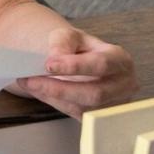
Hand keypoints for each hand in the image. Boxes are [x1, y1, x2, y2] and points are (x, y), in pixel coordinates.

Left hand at [15, 27, 137, 118]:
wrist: (81, 63)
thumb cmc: (78, 49)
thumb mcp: (70, 36)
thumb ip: (62, 42)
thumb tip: (55, 57)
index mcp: (120, 60)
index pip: (101, 64)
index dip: (75, 66)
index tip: (49, 65)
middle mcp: (124, 84)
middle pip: (95, 93)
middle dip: (59, 88)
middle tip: (31, 80)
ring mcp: (115, 103)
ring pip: (84, 108)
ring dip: (53, 97)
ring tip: (30, 84)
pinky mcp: (100, 116)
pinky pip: (76, 114)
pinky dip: (54, 102)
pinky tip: (39, 91)